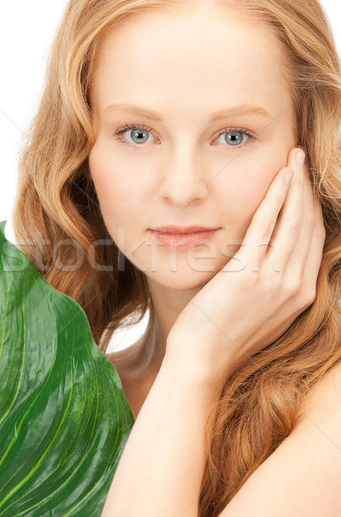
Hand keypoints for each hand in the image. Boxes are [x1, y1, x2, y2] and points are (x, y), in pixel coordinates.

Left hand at [166, 148, 325, 383]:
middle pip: (309, 225)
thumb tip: (274, 260)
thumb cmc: (225, 334)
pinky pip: (268, 226)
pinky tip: (281, 177)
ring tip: (294, 158)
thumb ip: (275, 285)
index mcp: (302, 295)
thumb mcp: (263, 311)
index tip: (305, 184)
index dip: (311, 207)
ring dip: (296, 185)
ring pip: (295, 221)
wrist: (203, 359)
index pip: (314, 240)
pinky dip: (276, 198)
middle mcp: (296, 286)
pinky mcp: (249, 273)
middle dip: (308, 188)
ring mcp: (275, 280)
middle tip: (302, 159)